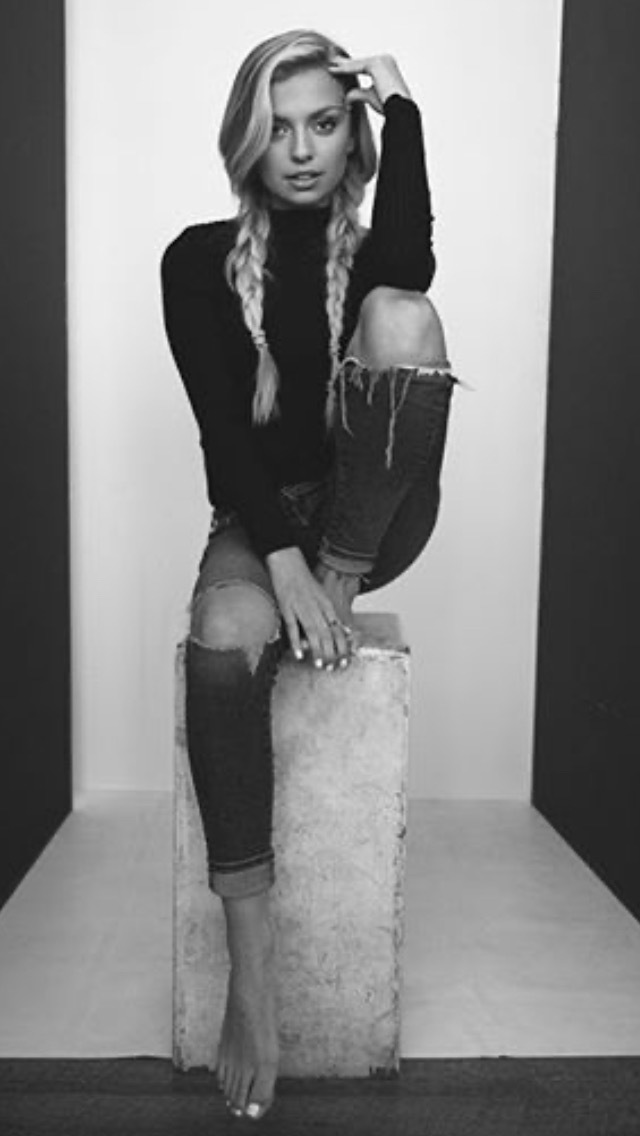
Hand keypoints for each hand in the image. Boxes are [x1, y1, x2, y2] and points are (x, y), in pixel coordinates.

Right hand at [266, 547, 351, 669]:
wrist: (289, 564)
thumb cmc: (305, 580)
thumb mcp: (323, 595)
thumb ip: (332, 613)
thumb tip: (344, 630)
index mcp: (326, 605)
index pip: (338, 629)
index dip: (343, 646)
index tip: (345, 660)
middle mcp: (316, 608)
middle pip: (327, 634)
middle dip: (332, 652)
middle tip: (334, 668)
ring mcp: (301, 609)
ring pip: (313, 633)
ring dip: (317, 650)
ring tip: (320, 665)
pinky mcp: (287, 609)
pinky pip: (293, 628)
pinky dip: (296, 642)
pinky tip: (300, 654)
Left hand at [328, 54, 411, 114]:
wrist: (400, 110)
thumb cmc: (389, 107)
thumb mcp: (370, 97)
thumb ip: (357, 94)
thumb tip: (347, 100)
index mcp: (386, 67)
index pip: (364, 65)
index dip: (350, 67)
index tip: (337, 68)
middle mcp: (385, 60)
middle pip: (360, 62)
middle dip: (344, 63)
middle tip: (330, 62)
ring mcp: (382, 60)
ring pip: (357, 63)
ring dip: (342, 65)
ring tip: (330, 66)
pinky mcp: (376, 63)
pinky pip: (357, 66)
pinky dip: (345, 69)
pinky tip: (335, 70)